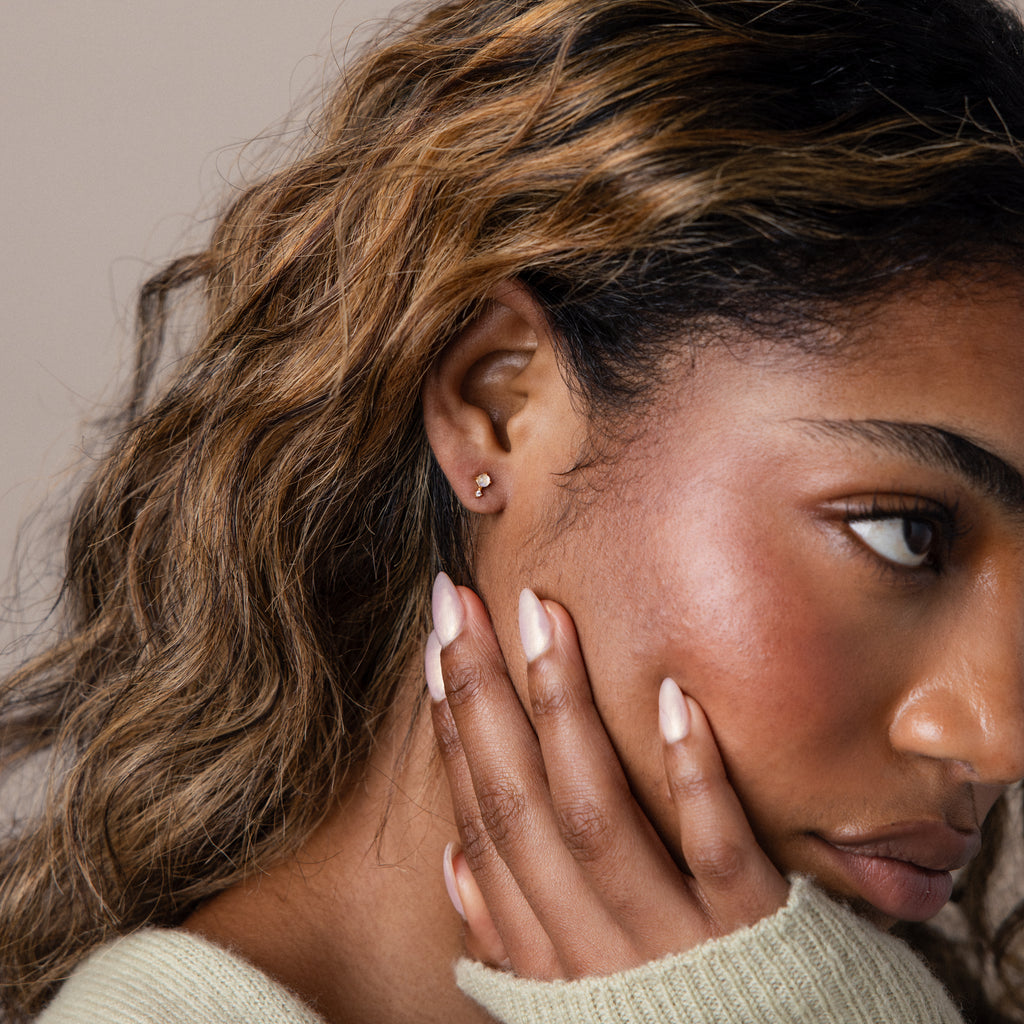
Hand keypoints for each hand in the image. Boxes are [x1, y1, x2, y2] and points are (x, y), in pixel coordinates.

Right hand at [426, 573, 788, 980]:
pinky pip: (718, 853)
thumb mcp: (574, 1001)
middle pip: (522, 805)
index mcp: (548, 961)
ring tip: (542, 616)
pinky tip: (672, 698)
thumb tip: (455, 858)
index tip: (439, 646)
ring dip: (564, 710)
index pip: (484, 825)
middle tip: (459, 600)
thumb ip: (512, 936)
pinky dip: (690, 776)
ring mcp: (675, 946)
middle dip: (483, 695)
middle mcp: (595, 954)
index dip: (453, 732)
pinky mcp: (760, 941)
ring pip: (598, 815)